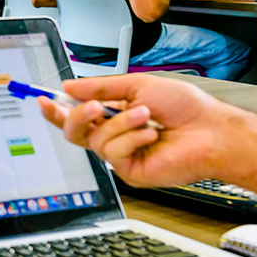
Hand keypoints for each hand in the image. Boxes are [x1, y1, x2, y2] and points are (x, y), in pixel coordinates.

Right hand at [37, 75, 237, 187]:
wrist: (211, 132)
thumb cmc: (186, 109)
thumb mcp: (138, 85)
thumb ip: (101, 87)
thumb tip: (70, 86)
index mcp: (113, 114)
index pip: (76, 114)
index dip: (57, 109)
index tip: (45, 100)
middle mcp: (114, 135)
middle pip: (74, 131)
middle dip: (78, 116)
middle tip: (94, 106)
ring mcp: (121, 155)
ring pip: (96, 139)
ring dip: (122, 123)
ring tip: (146, 116)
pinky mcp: (129, 171)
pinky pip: (113, 153)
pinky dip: (133, 139)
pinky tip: (152, 136)